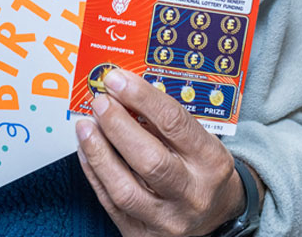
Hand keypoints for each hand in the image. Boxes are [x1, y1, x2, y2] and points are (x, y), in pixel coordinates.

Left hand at [75, 69, 245, 236]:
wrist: (216, 216)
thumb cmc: (201, 169)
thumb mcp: (199, 141)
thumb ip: (164, 120)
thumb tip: (123, 91)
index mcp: (211, 163)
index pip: (175, 124)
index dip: (142, 98)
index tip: (117, 79)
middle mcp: (192, 194)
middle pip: (150, 161)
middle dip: (118, 126)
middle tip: (99, 102)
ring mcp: (167, 219)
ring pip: (125, 189)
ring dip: (99, 152)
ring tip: (85, 126)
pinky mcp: (143, 234)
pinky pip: (111, 203)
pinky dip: (94, 173)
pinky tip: (85, 150)